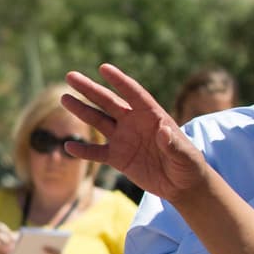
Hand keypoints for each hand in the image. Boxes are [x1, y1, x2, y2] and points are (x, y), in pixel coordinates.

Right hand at [62, 64, 207, 204]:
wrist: (182, 185)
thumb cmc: (189, 166)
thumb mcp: (186, 156)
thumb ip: (174, 144)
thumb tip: (163, 131)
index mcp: (152, 116)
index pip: (133, 94)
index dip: (119, 81)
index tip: (104, 68)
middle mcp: (134, 123)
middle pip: (108, 102)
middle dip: (89, 89)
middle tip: (70, 76)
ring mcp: (123, 139)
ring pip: (98, 121)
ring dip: (81, 110)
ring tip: (64, 98)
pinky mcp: (117, 158)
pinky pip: (96, 152)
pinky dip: (83, 150)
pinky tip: (68, 147)